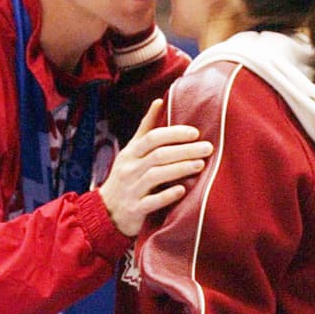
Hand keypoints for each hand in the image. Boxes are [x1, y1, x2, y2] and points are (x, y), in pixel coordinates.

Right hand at [98, 99, 212, 236]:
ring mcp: (131, 189)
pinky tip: (182, 190)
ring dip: (180, 169)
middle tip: (208, 148)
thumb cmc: (126, 177)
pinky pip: (152, 202)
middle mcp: (129, 169)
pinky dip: (167, 195)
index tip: (195, 133)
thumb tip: (160, 101)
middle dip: (185, 150)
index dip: (174, 133)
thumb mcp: (131, 151)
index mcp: (131, 153)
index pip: (152, 137)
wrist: (106, 212)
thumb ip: (146, 128)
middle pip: (158, 155)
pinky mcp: (135, 209)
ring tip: (200, 164)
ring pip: (156, 176)